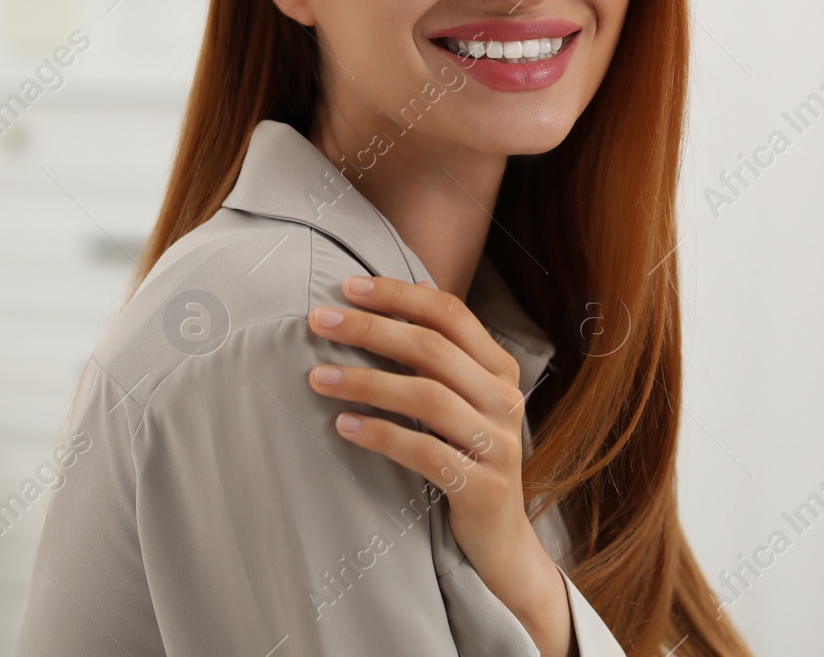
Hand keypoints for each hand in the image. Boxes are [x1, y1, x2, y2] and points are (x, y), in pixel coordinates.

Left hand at [307, 274, 573, 656]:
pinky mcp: (482, 487)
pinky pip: (424, 452)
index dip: (398, 295)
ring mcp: (498, 444)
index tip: (347, 286)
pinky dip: (380, 435)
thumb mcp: (466, 397)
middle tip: (317, 321)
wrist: (502, 540)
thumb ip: (447, 348)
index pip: (450, 313)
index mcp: (501, 369)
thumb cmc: (470, 456)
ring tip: (318, 377)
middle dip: (370, 329)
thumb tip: (419, 282)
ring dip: (365, 381)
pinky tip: (343, 425)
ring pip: (427, 397)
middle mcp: (505, 399)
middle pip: (433, 349)